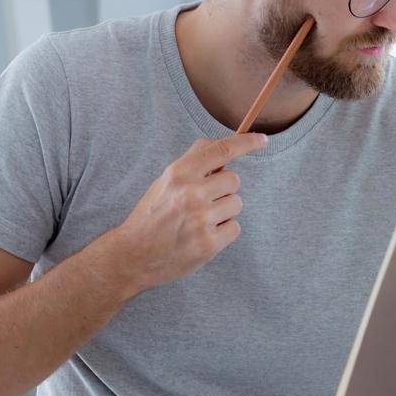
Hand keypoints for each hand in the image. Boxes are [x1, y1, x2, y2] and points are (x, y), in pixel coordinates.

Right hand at [101, 133, 266, 293]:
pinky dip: (223, 232)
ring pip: (236, 204)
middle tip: (202, 202)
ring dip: (223, 212)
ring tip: (198, 221)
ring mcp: (201, 220)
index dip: (246, 142)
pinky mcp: (209, 243)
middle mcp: (191, 193)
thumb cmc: (152, 216)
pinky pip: (235, 228)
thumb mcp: (164, 182)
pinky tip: (202, 236)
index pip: (221, 151)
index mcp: (179, 174)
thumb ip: (192, 164)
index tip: (263, 139)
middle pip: (234, 180)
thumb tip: (221, 148)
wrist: (132, 256)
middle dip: (223, 190)